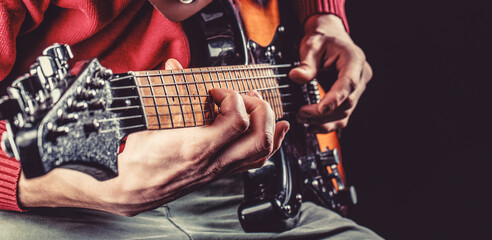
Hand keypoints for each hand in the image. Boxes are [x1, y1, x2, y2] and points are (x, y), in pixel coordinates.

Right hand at [18, 59, 289, 215]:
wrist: (119, 190)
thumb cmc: (126, 161)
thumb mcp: (140, 121)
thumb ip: (160, 92)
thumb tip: (173, 68)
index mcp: (193, 148)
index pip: (237, 120)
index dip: (234, 97)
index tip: (218, 90)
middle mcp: (210, 164)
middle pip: (258, 139)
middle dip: (262, 111)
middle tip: (248, 96)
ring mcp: (214, 172)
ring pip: (259, 156)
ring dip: (271, 130)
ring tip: (271, 113)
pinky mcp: (214, 176)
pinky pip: (249, 164)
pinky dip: (265, 147)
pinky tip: (270, 136)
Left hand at [289, 14, 372, 131]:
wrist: (329, 38)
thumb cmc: (322, 39)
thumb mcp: (311, 46)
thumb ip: (306, 63)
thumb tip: (296, 76)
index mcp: (354, 60)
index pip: (349, 83)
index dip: (335, 98)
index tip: (320, 109)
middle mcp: (360, 76)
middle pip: (347, 102)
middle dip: (323, 113)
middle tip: (301, 114)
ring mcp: (357, 89)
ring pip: (346, 113)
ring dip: (325, 121)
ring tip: (303, 119)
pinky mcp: (350, 97)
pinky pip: (342, 115)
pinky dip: (328, 123)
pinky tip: (312, 125)